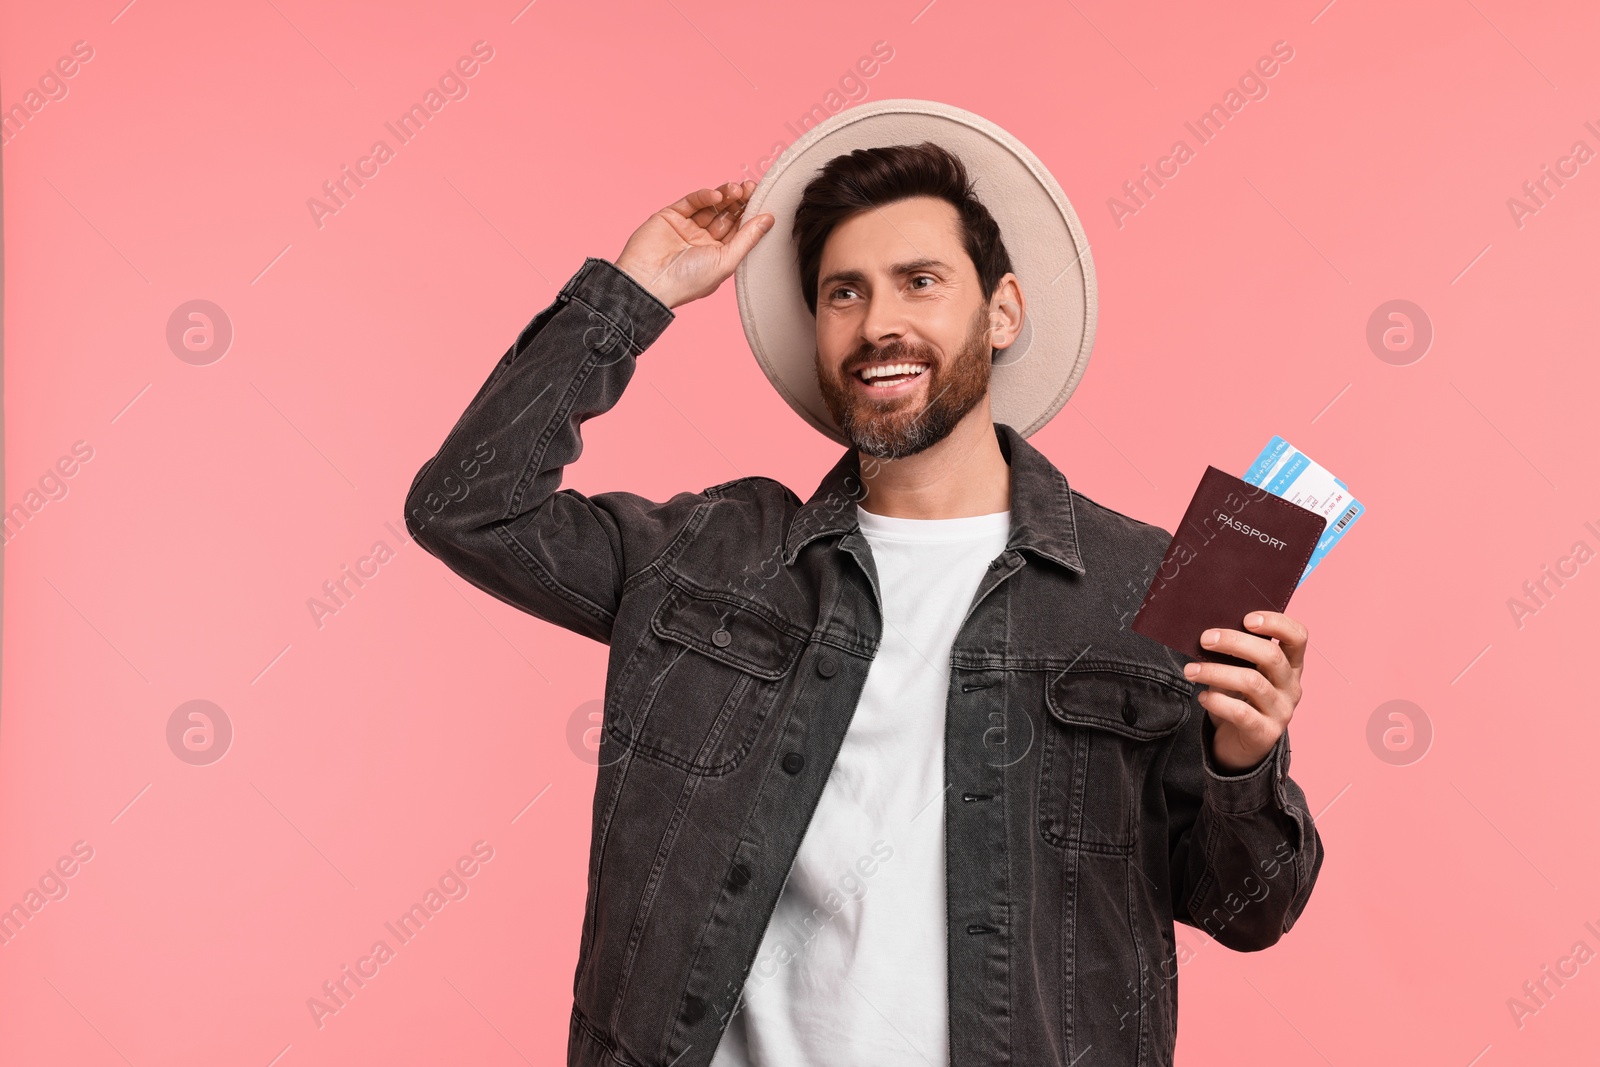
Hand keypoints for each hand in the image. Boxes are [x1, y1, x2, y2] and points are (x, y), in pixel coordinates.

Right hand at [614, 181, 773, 309]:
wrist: (647, 282)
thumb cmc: (687, 281)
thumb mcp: (726, 261)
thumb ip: (748, 238)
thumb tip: (769, 219)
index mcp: (719, 255)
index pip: (740, 229)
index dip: (751, 214)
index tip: (763, 198)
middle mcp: (704, 241)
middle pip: (727, 215)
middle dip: (740, 201)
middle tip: (751, 187)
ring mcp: (687, 228)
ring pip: (711, 206)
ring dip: (726, 195)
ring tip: (737, 188)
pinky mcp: (671, 216)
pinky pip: (692, 201)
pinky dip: (705, 196)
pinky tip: (717, 195)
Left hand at [1181, 611, 1307, 772]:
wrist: (1239, 745)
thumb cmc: (1239, 698)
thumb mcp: (1243, 672)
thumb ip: (1236, 653)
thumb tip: (1208, 633)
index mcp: (1290, 666)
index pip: (1298, 637)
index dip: (1277, 623)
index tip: (1247, 618)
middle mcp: (1291, 687)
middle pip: (1271, 656)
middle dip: (1235, 642)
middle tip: (1205, 639)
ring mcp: (1281, 711)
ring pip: (1252, 682)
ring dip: (1216, 672)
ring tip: (1190, 670)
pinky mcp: (1265, 733)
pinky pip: (1241, 712)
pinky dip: (1217, 701)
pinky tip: (1202, 697)